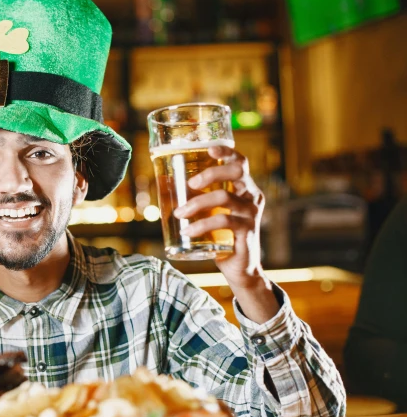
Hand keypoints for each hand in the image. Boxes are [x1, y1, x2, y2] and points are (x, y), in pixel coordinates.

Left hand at [173, 145, 265, 289]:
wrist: (239, 267)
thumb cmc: (221, 235)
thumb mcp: (210, 212)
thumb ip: (195, 197)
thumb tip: (164, 181)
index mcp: (244, 188)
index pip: (240, 162)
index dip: (227, 152)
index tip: (208, 149)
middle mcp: (252, 196)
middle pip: (237, 172)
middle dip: (210, 173)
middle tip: (190, 183)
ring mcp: (252, 213)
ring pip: (224, 197)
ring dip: (197, 203)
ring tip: (179, 214)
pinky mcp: (248, 231)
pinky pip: (224, 221)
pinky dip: (202, 225)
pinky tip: (187, 231)